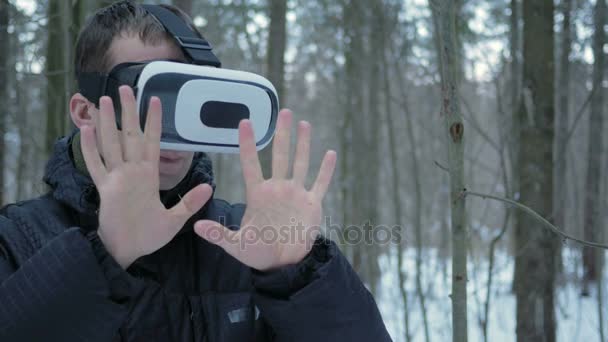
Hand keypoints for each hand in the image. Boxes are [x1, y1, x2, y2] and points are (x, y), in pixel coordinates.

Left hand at [80, 86, 212, 268]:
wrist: (119, 250)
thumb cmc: (147, 235)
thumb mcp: (174, 222)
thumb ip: (190, 203)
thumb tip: (209, 187)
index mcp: (149, 177)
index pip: (153, 143)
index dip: (154, 121)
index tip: (154, 101)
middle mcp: (130, 171)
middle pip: (129, 135)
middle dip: (128, 111)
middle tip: (124, 88)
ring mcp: (114, 177)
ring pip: (109, 143)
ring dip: (106, 121)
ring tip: (104, 100)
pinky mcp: (101, 185)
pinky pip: (93, 162)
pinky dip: (88, 146)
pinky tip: (85, 129)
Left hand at [194, 109, 336, 270]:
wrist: (282, 264)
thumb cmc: (257, 253)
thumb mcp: (236, 245)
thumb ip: (219, 234)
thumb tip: (196, 226)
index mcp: (258, 194)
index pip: (251, 164)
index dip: (247, 144)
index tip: (244, 122)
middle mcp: (277, 189)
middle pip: (280, 156)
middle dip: (282, 134)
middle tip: (283, 111)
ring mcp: (295, 194)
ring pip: (300, 163)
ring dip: (303, 144)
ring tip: (304, 123)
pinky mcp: (311, 204)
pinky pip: (320, 183)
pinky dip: (326, 170)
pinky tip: (330, 153)